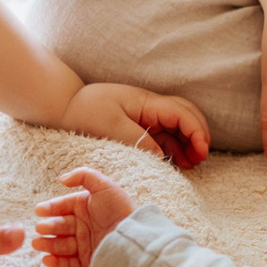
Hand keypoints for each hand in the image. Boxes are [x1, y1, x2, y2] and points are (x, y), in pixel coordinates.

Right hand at [31, 168, 136, 266]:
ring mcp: (84, 244)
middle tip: (40, 229)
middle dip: (48, 227)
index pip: (62, 206)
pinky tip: (47, 259)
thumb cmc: (120, 209)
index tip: (39, 210)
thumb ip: (83, 175)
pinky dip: (57, 262)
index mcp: (84, 207)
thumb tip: (61, 179)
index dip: (50, 208)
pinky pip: (69, 263)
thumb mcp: (104, 185)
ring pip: (61, 244)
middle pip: (60, 226)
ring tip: (38, 244)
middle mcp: (83, 225)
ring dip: (48, 244)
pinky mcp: (88, 261)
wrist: (133, 236)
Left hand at [60, 83, 210, 168]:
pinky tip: (177, 162)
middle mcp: (151, 106)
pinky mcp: (140, 125)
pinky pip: (164, 135)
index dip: (196, 131)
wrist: (65, 106)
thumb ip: (139, 141)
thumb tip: (162, 156)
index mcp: (146, 102)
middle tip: (201, 157)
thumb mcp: (112, 128)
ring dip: (188, 142)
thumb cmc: (86, 112)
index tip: (201, 151)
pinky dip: (175, 147)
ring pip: (178, 126)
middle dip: (198, 135)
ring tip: (192, 164)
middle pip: (186, 115)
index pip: (181, 113)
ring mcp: (147, 115)